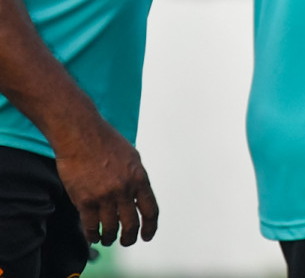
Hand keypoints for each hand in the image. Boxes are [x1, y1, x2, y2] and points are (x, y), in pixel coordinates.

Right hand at [52, 119, 157, 246]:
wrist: (81, 134)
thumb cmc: (106, 141)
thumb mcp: (132, 157)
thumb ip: (136, 177)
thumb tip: (137, 194)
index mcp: (139, 178)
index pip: (151, 210)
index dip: (150, 227)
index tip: (147, 235)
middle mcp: (124, 189)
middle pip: (131, 224)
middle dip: (130, 237)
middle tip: (127, 241)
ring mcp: (104, 196)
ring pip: (111, 228)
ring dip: (110, 237)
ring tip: (108, 239)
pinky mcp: (84, 200)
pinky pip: (90, 225)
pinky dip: (93, 235)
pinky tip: (93, 236)